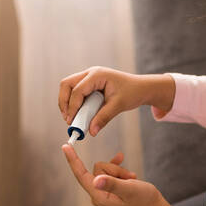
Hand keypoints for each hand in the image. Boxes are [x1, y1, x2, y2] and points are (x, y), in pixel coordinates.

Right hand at [58, 67, 175, 136]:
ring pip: (68, 87)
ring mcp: (89, 77)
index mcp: (97, 75)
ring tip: (71, 118)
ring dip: (67, 102)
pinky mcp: (90, 84)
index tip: (72, 122)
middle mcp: (90, 73)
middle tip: (67, 119)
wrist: (141, 88)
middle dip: (64, 102)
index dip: (72, 106)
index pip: (78, 90)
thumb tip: (91, 132)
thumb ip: (104, 118)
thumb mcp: (118, 106)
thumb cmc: (132, 93)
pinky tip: (79, 114)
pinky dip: (74, 103)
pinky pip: (76, 92)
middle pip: (66, 84)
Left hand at [61, 145, 185, 205]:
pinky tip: (130, 174)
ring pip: (106, 168)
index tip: (65, 146)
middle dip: (114, 169)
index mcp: (98, 196)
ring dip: (120, 171)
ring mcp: (103, 190)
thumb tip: (96, 180)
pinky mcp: (109, 186)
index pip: (81, 175)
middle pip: (98, 168)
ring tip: (131, 180)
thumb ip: (112, 184)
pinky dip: (120, 169)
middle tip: (129, 179)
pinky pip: (110, 170)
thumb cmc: (143, 200)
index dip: (73, 160)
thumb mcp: (129, 189)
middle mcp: (98, 193)